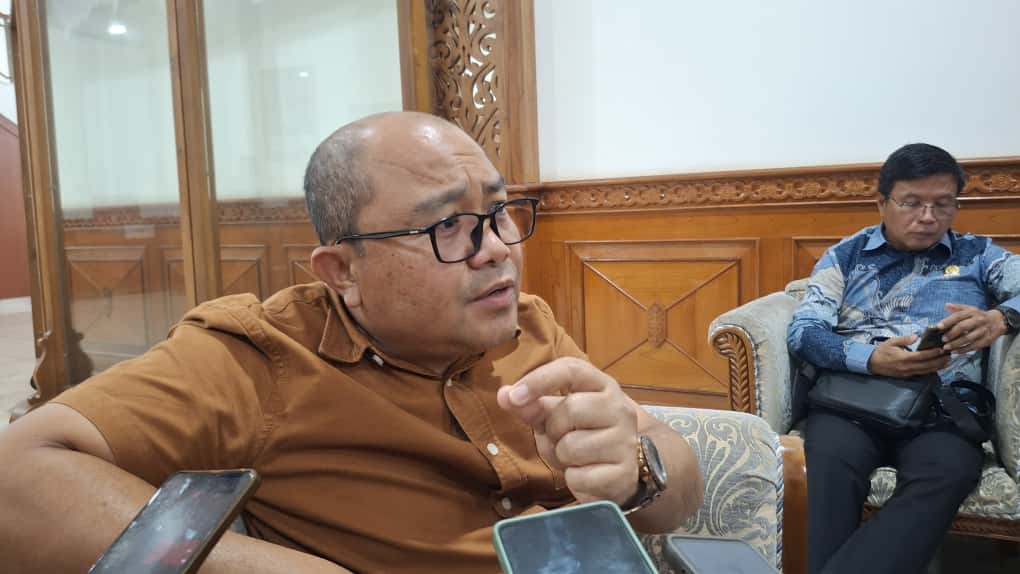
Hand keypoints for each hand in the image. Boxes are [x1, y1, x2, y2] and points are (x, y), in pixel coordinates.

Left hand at [496, 357, 638, 505]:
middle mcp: (620, 409)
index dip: (540, 379)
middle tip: (562, 438)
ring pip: (572, 446)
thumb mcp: (557, 417)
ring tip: (577, 458)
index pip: (572, 369)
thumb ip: (531, 405)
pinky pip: (579, 477)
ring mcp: (625, 441)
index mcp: (602, 386)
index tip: (514, 396)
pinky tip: (587, 476)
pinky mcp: (624, 474)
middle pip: (570, 408)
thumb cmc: (584, 437)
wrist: (620, 473)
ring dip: (563, 457)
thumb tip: (504, 395)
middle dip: (554, 429)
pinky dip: (574, 480)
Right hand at [867, 334, 949, 377]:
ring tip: (948, 361)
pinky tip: (938, 367)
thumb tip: (916, 337)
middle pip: (928, 365)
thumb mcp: (891, 342)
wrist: (872, 363)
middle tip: (950, 356)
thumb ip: (904, 339)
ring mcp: (908, 373)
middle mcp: (908, 367)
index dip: (933, 353)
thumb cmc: (882, 351)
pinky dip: (932, 370)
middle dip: (940, 361)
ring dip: (939, 366)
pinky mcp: (908, 376)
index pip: (922, 356)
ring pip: (927, 371)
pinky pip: (923, 373)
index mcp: (904, 358)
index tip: (942, 349)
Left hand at [939, 303, 1008, 353]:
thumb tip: (946, 305)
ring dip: (956, 344)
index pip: (958, 316)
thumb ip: (958, 308)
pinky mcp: (986, 340)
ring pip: (968, 339)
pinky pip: (973, 346)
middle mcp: (978, 321)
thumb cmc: (979, 315)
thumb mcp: (970, 309)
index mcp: (972, 312)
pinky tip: (955, 351)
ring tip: (946, 347)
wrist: (998, 321)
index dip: (948, 321)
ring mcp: (983, 331)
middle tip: (942, 339)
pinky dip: (963, 350)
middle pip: (963, 327)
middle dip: (951, 334)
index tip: (938, 326)